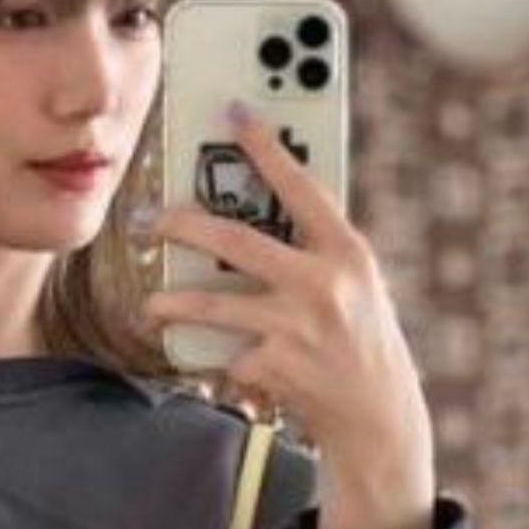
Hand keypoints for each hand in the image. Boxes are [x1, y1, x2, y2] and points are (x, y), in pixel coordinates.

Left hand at [140, 103, 434, 479]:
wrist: (377, 415)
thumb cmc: (360, 336)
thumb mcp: (356, 282)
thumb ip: (314, 247)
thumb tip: (257, 207)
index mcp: (346, 253)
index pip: (301, 188)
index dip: (266, 149)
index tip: (235, 114)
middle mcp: (324, 285)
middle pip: (237, 242)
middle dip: (185, 227)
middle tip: (151, 220)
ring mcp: (298, 328)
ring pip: (215, 305)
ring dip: (174, 304)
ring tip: (151, 306)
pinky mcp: (277, 367)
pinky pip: (227, 354)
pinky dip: (218, 358)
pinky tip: (222, 365)